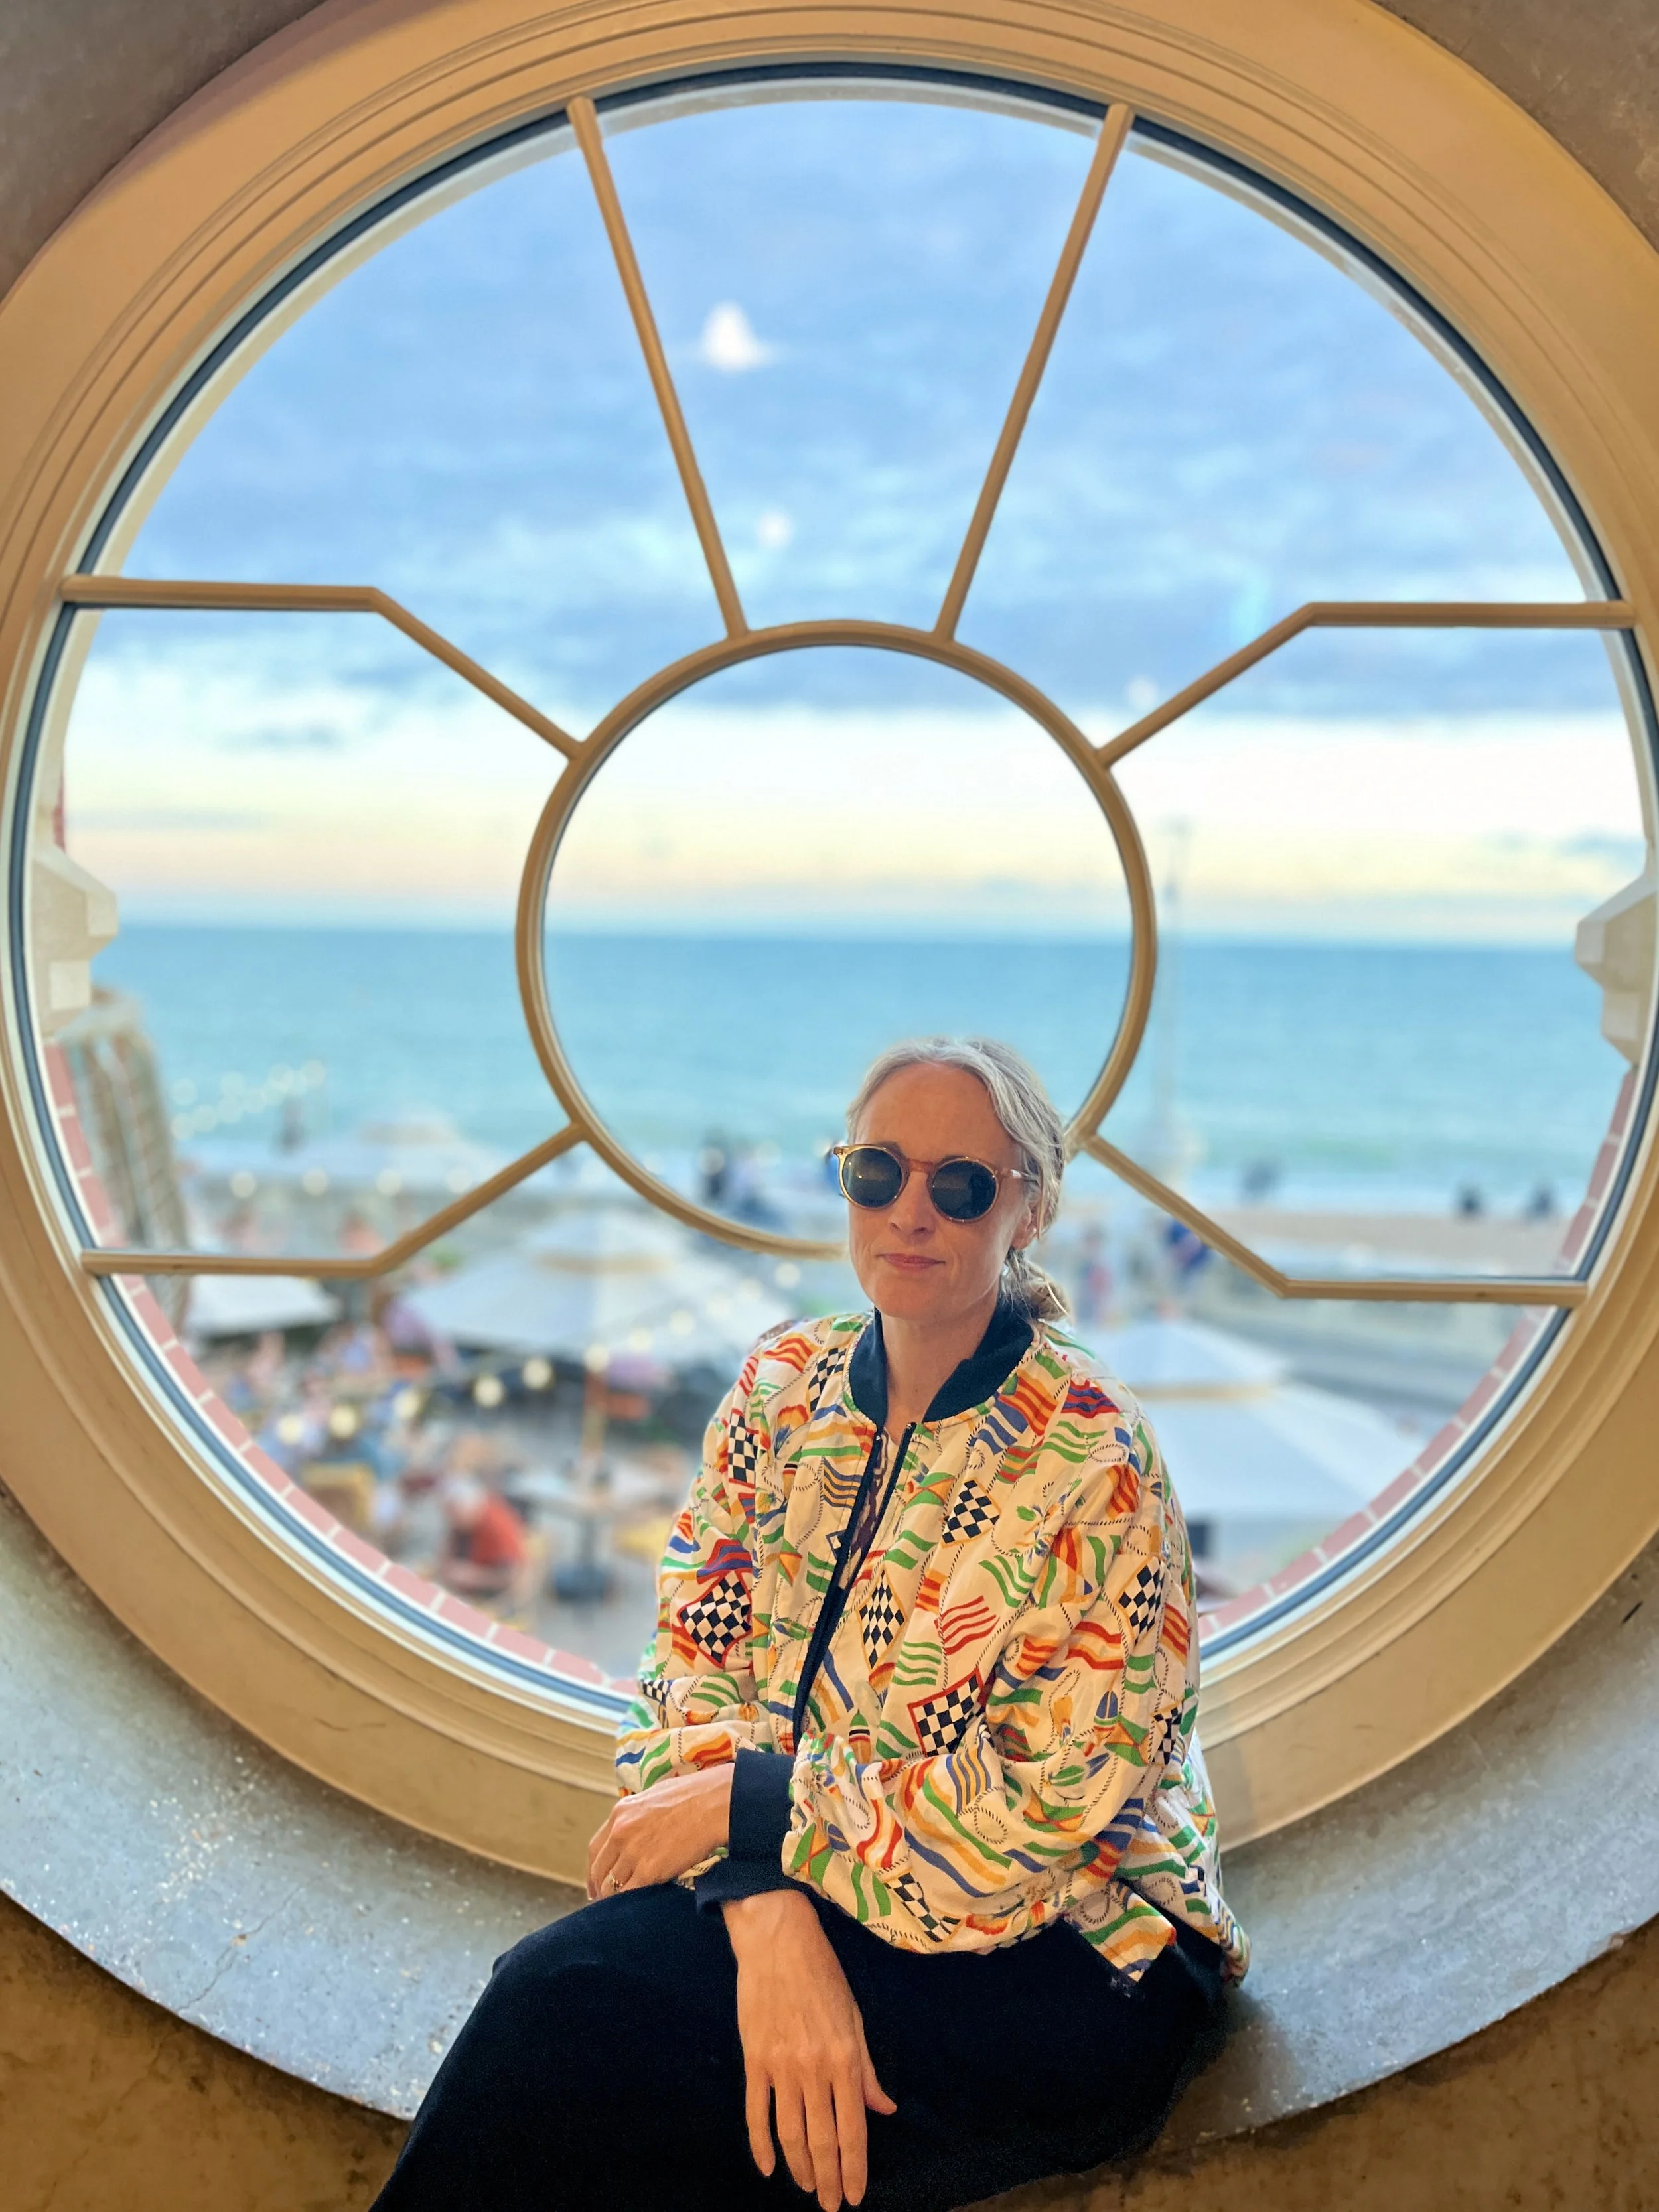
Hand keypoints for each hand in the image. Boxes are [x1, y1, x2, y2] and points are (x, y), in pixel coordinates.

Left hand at [586, 1766, 732, 1898]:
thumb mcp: (654, 1798)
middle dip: (600, 1888)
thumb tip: (638, 1830)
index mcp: (620, 1813)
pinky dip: (631, 1902)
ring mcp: (633, 1852)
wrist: (713, 1805)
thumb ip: (638, 1816)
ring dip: (615, 1898)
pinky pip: (631, 1893)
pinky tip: (635, 1907)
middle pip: (600, 1870)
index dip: (593, 1870)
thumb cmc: (693, 1796)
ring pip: (613, 1885)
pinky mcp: (649, 1870)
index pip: (595, 1849)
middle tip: (605, 1901)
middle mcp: (620, 1833)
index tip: (595, 1883)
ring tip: (621, 1908)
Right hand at [723, 1889, 895, 2209]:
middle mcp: (814, 2068)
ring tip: (808, 2189)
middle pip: (821, 2138)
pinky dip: (760, 2144)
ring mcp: (780, 2066)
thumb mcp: (855, 2017)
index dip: (854, 2167)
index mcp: (844, 2058)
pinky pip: (755, 2112)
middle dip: (828, 2178)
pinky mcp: (753, 2059)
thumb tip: (885, 2110)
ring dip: (800, 2167)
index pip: (852, 2128)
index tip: (853, 2196)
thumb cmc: (823, 1974)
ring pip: (789, 2132)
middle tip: (830, 2205)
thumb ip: (867, 2070)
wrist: (778, 1940)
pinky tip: (768, 2167)